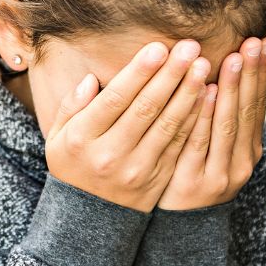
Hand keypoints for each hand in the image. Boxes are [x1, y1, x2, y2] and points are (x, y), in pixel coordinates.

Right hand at [46, 41, 211, 211]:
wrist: (89, 217)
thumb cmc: (73, 165)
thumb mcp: (58, 136)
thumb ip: (72, 106)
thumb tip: (92, 80)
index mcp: (82, 138)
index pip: (115, 99)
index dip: (139, 72)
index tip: (159, 47)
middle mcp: (110, 154)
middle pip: (146, 108)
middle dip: (170, 75)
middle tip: (190, 47)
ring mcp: (137, 169)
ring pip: (168, 125)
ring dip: (188, 93)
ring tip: (203, 65)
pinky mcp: (158, 178)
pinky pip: (179, 144)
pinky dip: (195, 119)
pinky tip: (207, 96)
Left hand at [158, 37, 265, 210]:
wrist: (178, 228)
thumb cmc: (191, 176)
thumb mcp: (212, 149)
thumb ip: (218, 116)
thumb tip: (222, 69)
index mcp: (248, 149)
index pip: (257, 104)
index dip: (261, 73)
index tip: (262, 41)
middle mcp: (242, 161)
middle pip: (248, 111)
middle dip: (251, 74)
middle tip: (252, 42)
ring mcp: (221, 174)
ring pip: (228, 125)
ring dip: (232, 90)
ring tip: (234, 58)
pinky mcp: (196, 183)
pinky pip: (200, 143)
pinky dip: (205, 117)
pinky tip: (207, 93)